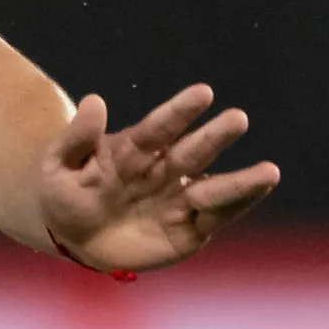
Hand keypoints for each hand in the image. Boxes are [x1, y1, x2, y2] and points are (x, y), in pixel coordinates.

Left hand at [40, 85, 279, 273]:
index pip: (161, 127)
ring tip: (270, 172)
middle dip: (215, 136)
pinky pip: (216, 217)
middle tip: (238, 119)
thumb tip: (93, 101)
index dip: (181, 111)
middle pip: (193, 151)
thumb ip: (77, 137)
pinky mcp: (189, 229)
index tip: (203, 93)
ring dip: (240, 180)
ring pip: (214, 186)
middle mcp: (164, 169)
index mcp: (135, 149)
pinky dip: (237, 204)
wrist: (70, 234)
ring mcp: (179, 199)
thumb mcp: (58, 165)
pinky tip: (260, 190)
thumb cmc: (64, 192)